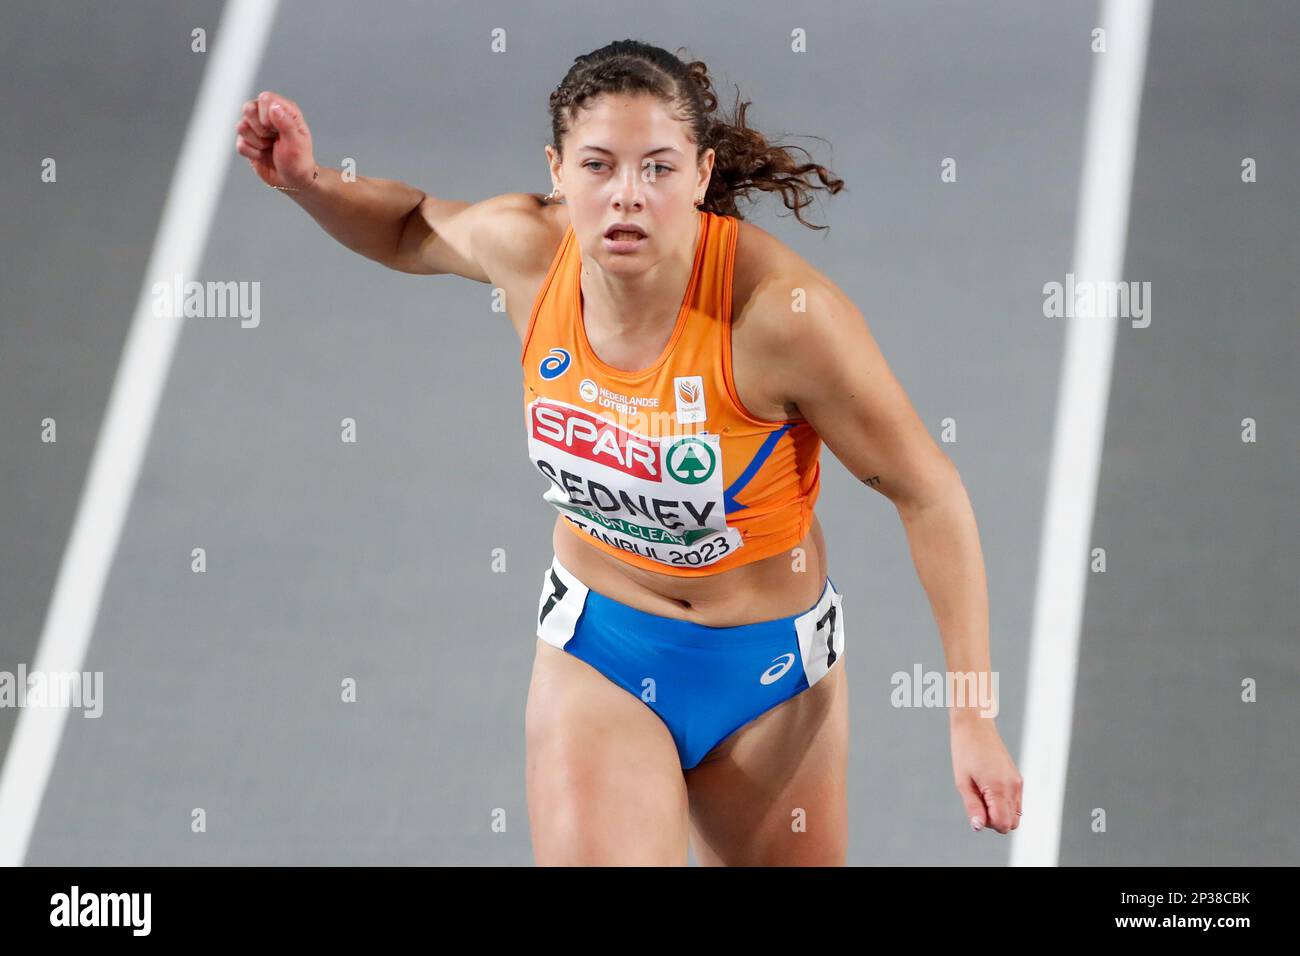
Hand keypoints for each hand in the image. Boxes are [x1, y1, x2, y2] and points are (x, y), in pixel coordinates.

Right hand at [235, 90, 317, 189]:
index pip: (265, 98)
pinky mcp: (247, 142)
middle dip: (259, 128)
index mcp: (284, 110)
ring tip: (269, 147)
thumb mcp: (297, 142)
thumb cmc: (299, 160)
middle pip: (248, 108)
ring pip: (241, 127)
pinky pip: (240, 144)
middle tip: (272, 138)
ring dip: (257, 142)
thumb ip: (286, 123)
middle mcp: (267, 115)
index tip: (276, 130)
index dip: (266, 114)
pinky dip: (252, 153)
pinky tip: (263, 155)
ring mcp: (255, 128)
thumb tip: (274, 107)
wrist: (293, 181)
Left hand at [950, 715, 1022, 833]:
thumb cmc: (965, 752)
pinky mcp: (1017, 779)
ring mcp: (1018, 782)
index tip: (975, 807)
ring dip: (1000, 813)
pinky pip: (1016, 802)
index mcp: (1000, 788)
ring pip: (1016, 814)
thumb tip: (978, 827)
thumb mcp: (963, 782)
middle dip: (995, 821)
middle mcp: (1014, 787)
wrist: (974, 726)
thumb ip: (973, 807)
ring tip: (982, 794)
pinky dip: (1004, 804)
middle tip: (977, 801)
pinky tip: (988, 789)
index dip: (988, 823)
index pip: (1003, 824)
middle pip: (1012, 823)